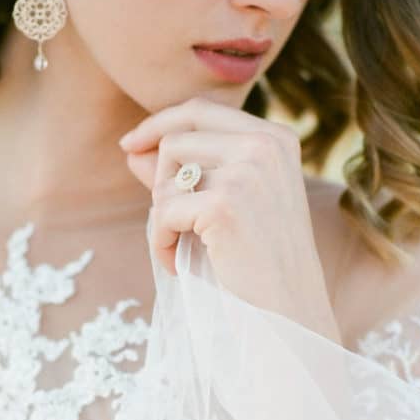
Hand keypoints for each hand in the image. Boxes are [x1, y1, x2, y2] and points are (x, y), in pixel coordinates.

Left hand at [119, 95, 339, 338]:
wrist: (290, 309)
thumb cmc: (260, 262)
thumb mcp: (227, 206)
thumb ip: (185, 173)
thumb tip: (132, 149)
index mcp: (274, 138)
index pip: (199, 111)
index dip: (158, 124)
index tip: (129, 145)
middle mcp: (264, 145)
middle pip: (175, 140)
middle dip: (159, 184)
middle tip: (171, 225)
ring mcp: (246, 172)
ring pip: (165, 178)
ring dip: (161, 218)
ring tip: (179, 249)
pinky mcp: (224, 205)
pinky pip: (163, 213)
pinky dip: (161, 242)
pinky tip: (175, 264)